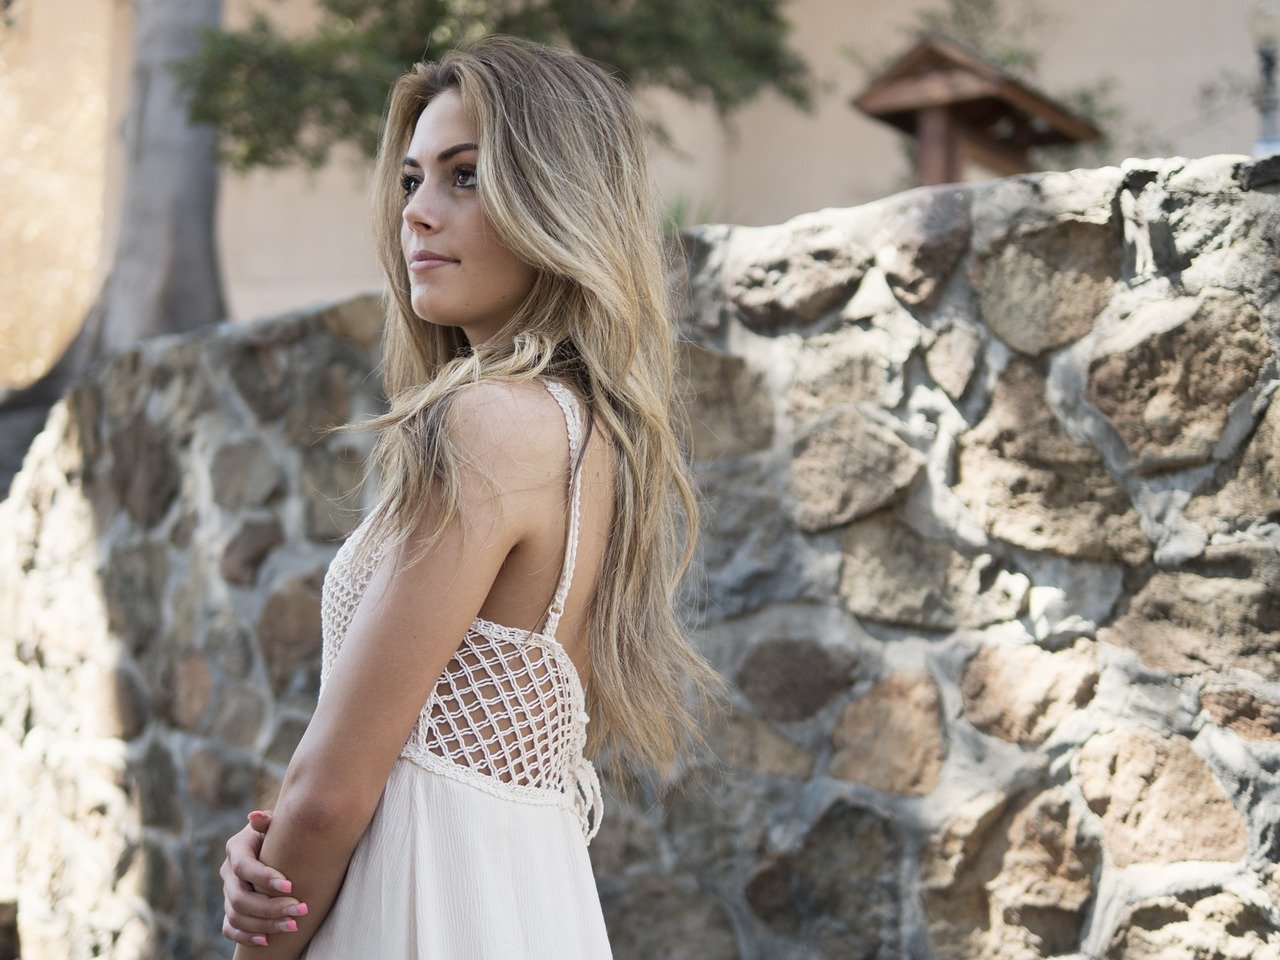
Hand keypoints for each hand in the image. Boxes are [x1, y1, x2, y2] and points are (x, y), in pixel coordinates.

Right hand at [221, 810, 308, 947]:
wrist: (279, 843)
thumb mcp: (277, 822)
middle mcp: (228, 872)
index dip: (264, 877)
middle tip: (300, 910)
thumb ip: (268, 821)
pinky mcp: (231, 908)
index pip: (244, 867)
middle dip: (270, 907)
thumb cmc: (283, 831)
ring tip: (292, 925)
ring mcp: (228, 892)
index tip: (290, 885)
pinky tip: (267, 940)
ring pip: (236, 915)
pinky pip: (230, 928)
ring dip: (264, 924)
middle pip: (239, 898)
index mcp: (237, 848)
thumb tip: (255, 816)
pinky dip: (245, 936)